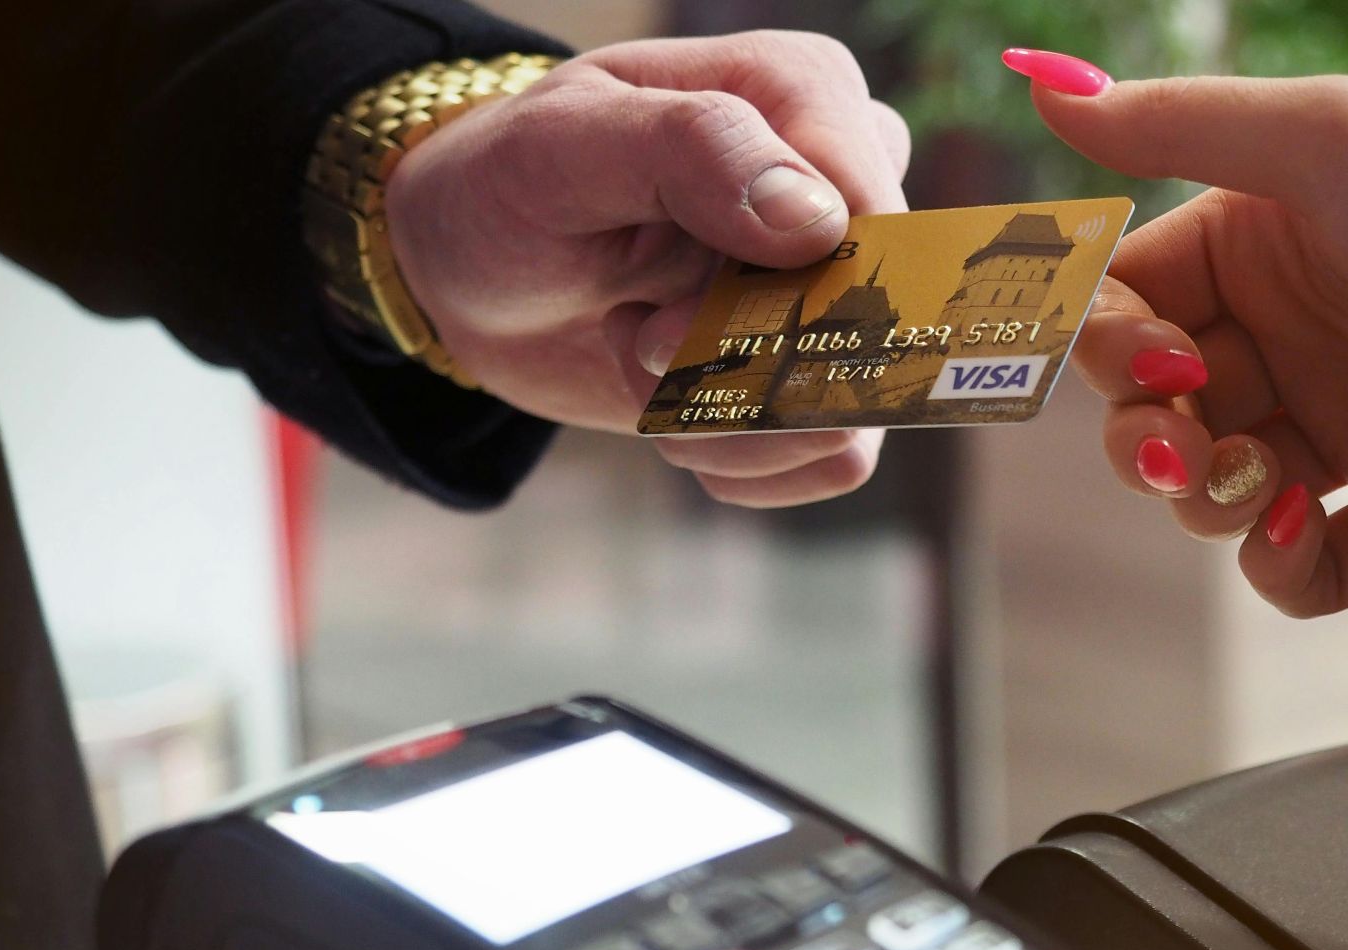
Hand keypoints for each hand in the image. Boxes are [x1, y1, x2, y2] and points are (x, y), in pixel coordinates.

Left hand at [386, 32, 910, 506]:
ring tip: (639, 357)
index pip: (871, 219)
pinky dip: (739, 456)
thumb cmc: (513, 185)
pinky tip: (670, 407)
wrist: (476, 273)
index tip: (661, 320)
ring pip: (853, 407)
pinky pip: (837, 457)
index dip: (782, 300)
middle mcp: (846, 184)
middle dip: (736, 364)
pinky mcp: (818, 371)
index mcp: (804, 93)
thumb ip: (691, 150)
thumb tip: (815, 221)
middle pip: (868, 324)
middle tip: (634, 335)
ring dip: (726, 416)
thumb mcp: (561, 146)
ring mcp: (838, 284)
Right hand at [1016, 61, 1347, 614]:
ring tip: (1255, 476)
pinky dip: (1272, 563)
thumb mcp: (1324, 140)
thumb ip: (1173, 122)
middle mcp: (1293, 342)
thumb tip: (1045, 85)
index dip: (1104, 339)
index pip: (1128, 303)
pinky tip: (1297, 524)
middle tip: (1177, 437)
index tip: (1137, 353)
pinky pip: (1291, 572)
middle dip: (1139, 433)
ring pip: (1204, 492)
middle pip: (1150, 408)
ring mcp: (1342, 438)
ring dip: (1199, 496)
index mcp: (1263, 249)